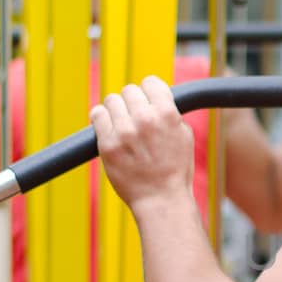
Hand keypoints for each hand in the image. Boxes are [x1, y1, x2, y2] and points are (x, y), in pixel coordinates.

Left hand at [90, 77, 196, 215]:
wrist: (161, 199)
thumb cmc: (175, 169)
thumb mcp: (184, 135)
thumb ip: (170, 113)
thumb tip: (153, 98)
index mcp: (167, 114)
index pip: (150, 82)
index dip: (149, 91)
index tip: (147, 101)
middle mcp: (145, 119)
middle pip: (129, 91)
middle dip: (132, 102)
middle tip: (134, 117)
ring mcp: (124, 132)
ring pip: (111, 101)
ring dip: (116, 110)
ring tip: (121, 124)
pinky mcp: (107, 145)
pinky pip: (97, 116)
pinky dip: (101, 118)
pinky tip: (109, 127)